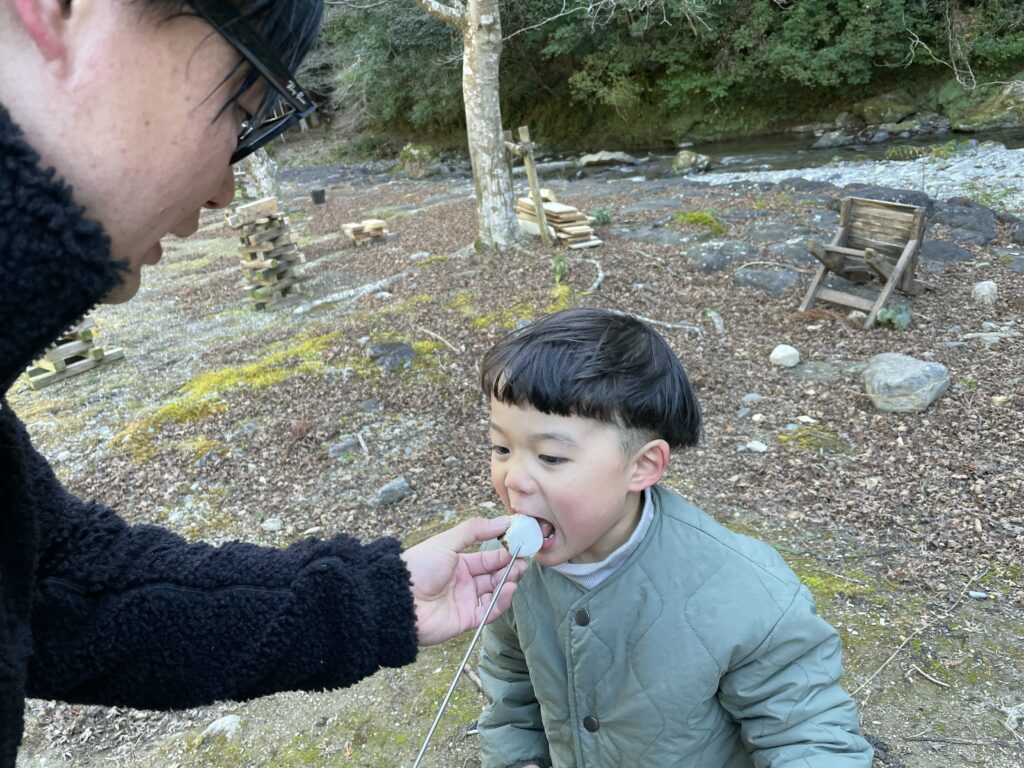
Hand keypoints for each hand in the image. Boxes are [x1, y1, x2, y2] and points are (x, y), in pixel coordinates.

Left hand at [400, 516, 525, 645]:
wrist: (398, 600)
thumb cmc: (418, 568)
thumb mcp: (446, 542)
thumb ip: (474, 530)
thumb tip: (502, 521)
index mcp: (457, 563)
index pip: (487, 558)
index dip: (504, 552)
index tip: (521, 545)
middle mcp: (462, 583)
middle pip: (493, 575)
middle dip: (510, 567)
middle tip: (524, 560)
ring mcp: (465, 601)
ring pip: (494, 593)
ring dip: (508, 582)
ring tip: (517, 573)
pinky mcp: (466, 620)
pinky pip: (489, 612)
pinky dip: (502, 602)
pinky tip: (509, 589)